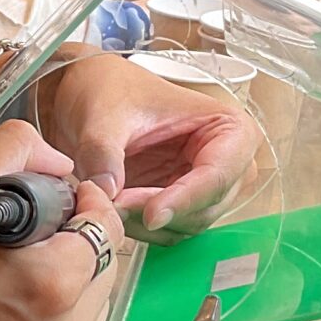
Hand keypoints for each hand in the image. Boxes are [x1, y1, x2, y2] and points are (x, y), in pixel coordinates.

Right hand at [0, 121, 123, 320]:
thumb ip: (13, 152)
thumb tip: (57, 161)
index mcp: (48, 282)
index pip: (106, 230)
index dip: (86, 206)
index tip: (62, 200)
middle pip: (102, 276)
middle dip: (77, 250)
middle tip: (34, 239)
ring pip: (86, 319)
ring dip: (67, 293)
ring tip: (16, 280)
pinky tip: (3, 319)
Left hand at [41, 51, 260, 235]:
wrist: (91, 94)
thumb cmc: (111, 90)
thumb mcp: (103, 117)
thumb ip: (103, 154)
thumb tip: (107, 192)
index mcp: (230, 127)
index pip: (219, 175)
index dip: (186, 199)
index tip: (152, 214)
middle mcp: (228, 162)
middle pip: (206, 207)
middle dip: (159, 211)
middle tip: (115, 205)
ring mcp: (206, 186)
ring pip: (187, 225)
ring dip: (146, 223)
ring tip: (109, 201)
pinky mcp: (182, 202)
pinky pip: (169, 230)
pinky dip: (141, 227)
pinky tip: (114, 208)